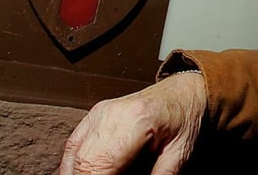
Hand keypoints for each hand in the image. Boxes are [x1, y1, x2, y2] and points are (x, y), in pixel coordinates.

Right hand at [59, 72, 205, 174]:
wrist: (183, 92)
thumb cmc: (184, 118)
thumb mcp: (179, 154)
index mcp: (136, 120)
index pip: (99, 165)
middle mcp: (112, 114)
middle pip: (82, 161)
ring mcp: (100, 112)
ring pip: (73, 154)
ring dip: (79, 172)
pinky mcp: (94, 115)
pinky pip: (73, 146)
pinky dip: (75, 165)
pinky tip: (85, 172)